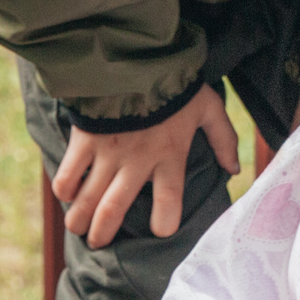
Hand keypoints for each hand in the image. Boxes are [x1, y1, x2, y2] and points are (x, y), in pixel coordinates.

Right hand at [51, 84, 239, 248]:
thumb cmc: (176, 84)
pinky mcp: (85, 139)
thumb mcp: (208, 108)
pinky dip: (64, 188)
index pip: (170, 198)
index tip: (161, 231)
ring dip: (80, 218)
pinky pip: (69, 173)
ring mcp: (108, 152)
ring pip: (89, 198)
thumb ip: (223, 139)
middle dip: (105, 231)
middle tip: (98, 242)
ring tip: (78, 229)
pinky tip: (66, 195)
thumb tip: (234, 169)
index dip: (166, 219)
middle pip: (116, 208)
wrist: (136, 56)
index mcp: (169, 154)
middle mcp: (137, 160)